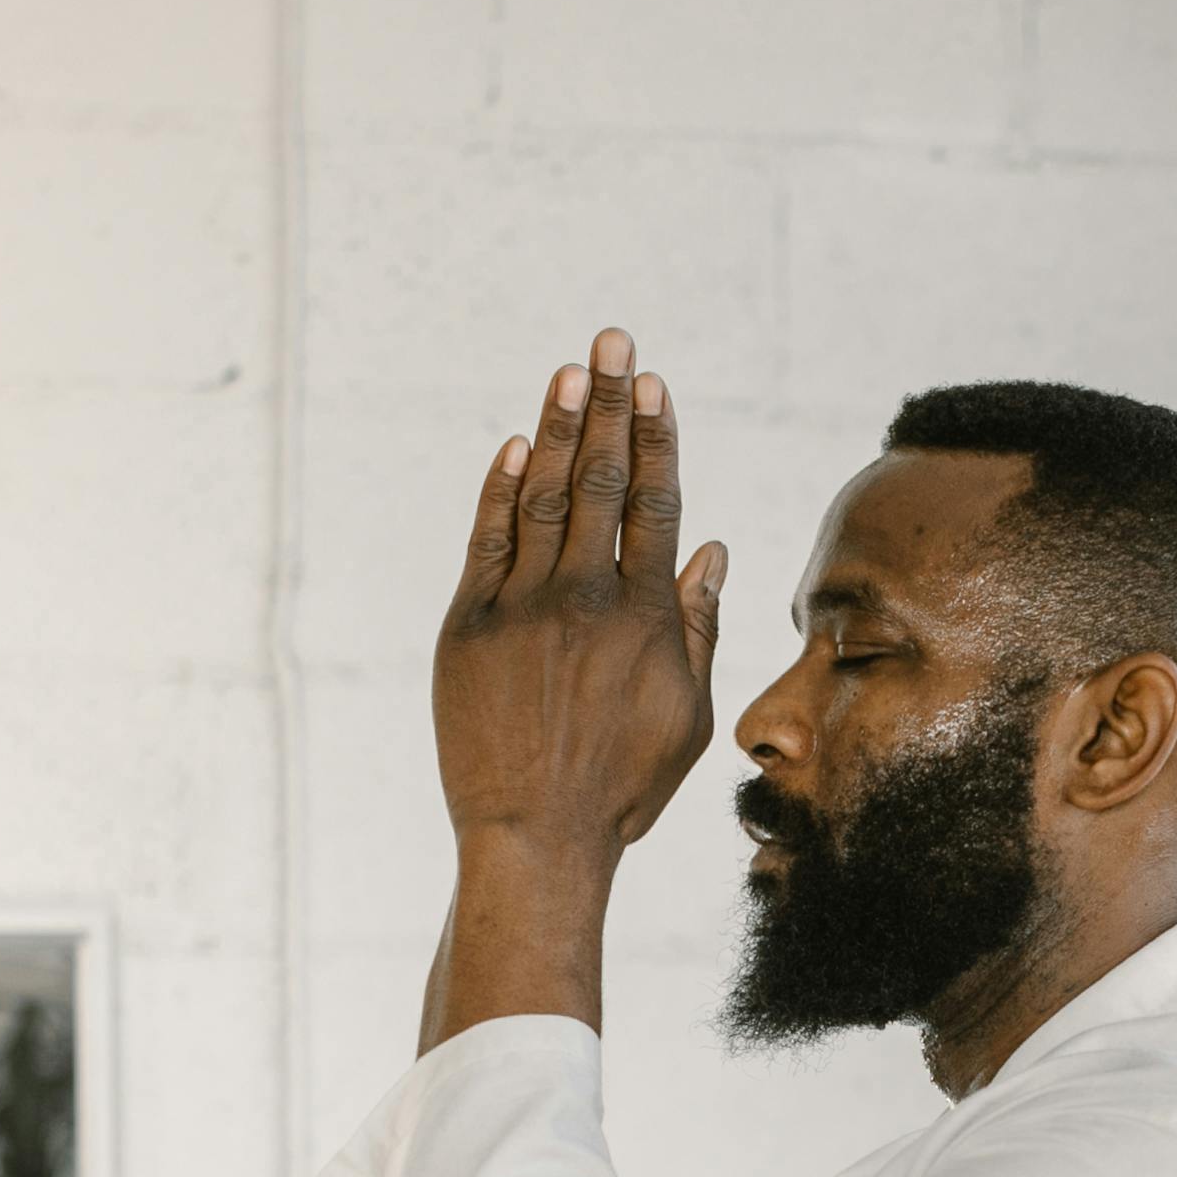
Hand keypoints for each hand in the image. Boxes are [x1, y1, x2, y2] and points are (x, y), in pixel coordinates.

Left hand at [431, 326, 727, 870]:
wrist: (533, 835)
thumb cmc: (620, 787)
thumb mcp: (686, 716)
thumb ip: (697, 627)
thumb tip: (707, 550)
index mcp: (647, 619)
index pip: (656, 504)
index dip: (656, 437)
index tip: (653, 384)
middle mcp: (587, 600)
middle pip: (603, 480)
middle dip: (610, 403)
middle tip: (611, 341)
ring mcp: (523, 609)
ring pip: (546, 496)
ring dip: (560, 428)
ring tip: (570, 371)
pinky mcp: (468, 626)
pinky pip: (488, 539)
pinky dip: (503, 489)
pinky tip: (519, 446)